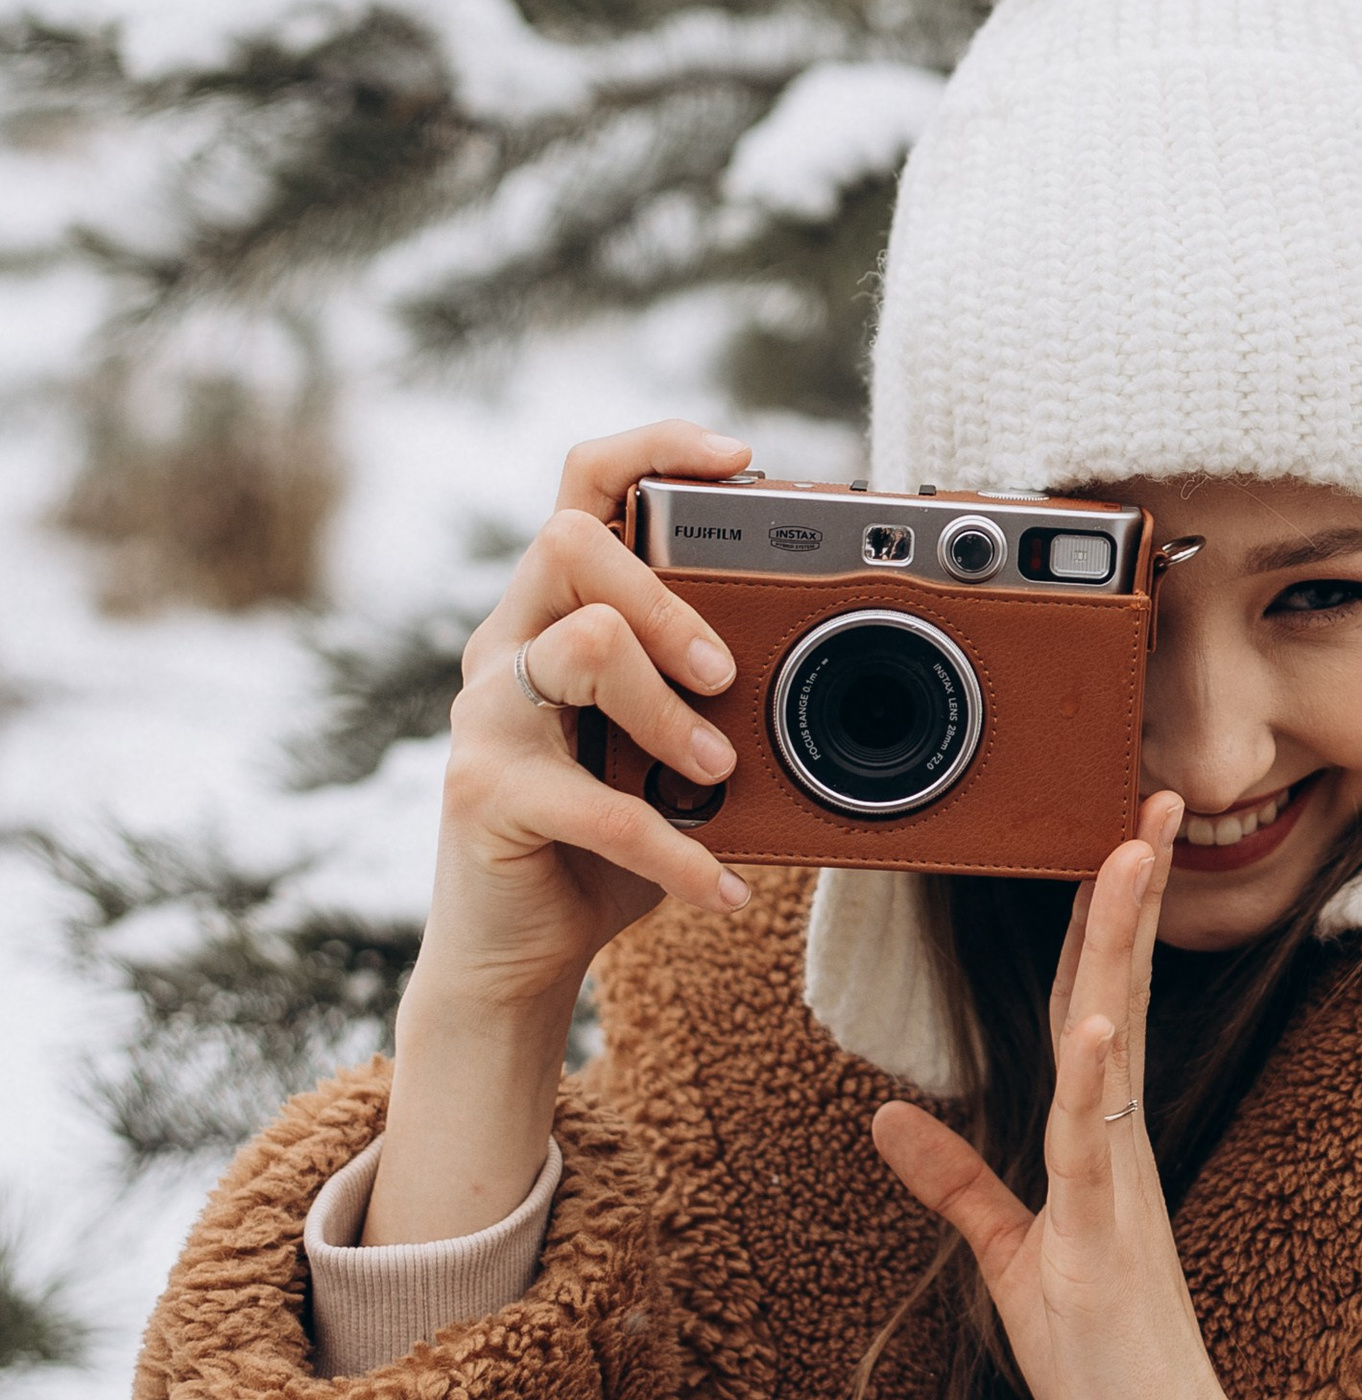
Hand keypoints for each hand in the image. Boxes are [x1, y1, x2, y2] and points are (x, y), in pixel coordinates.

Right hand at [369, 419, 753, 1246]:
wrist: (516, 952)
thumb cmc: (600, 846)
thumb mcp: (667, 759)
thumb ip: (717, 707)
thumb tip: (840, 683)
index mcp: (552, 615)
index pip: (580, 484)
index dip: (653, 447)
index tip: (740, 456)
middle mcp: (505, 647)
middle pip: (569, 543)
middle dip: (667, 595)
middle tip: (726, 673)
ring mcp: (485, 716)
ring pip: (580, 643)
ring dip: (670, 711)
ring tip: (718, 773)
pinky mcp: (483, 794)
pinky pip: (594, 804)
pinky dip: (675, 852)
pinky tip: (723, 889)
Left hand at [870, 797, 1317, 1399]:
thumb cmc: (1101, 1370)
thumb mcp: (1011, 1259)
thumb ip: (955, 1183)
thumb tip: (889, 1115)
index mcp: (1100, 1144)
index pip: (1098, 1005)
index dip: (1103, 920)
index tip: (1120, 834)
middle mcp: (1117, 1148)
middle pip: (1119, 996)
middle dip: (1131, 897)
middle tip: (1152, 799)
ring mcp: (1118, 1191)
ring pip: (1114, 1044)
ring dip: (1119, 950)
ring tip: (1126, 858)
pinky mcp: (1105, 1245)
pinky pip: (1095, 1146)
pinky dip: (1092, 1076)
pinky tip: (1092, 1016)